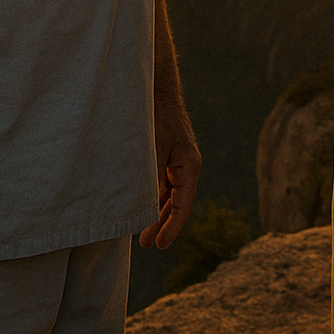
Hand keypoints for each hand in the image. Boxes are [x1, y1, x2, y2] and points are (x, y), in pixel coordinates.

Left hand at [138, 98, 200, 249]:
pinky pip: (164, 183)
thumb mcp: (153, 148)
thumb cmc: (156, 115)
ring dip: (158, 213)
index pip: (183, 206)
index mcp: (189, 166)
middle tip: (147, 245)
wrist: (157, 88)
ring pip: (170, 195)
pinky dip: (155, 197)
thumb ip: (152, 177)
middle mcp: (187, 166)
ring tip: (144, 235)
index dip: (171, 228)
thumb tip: (147, 206)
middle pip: (178, 204)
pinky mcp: (169, 155)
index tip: (159, 245)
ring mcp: (179, 161)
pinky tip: (144, 208)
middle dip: (163, 225)